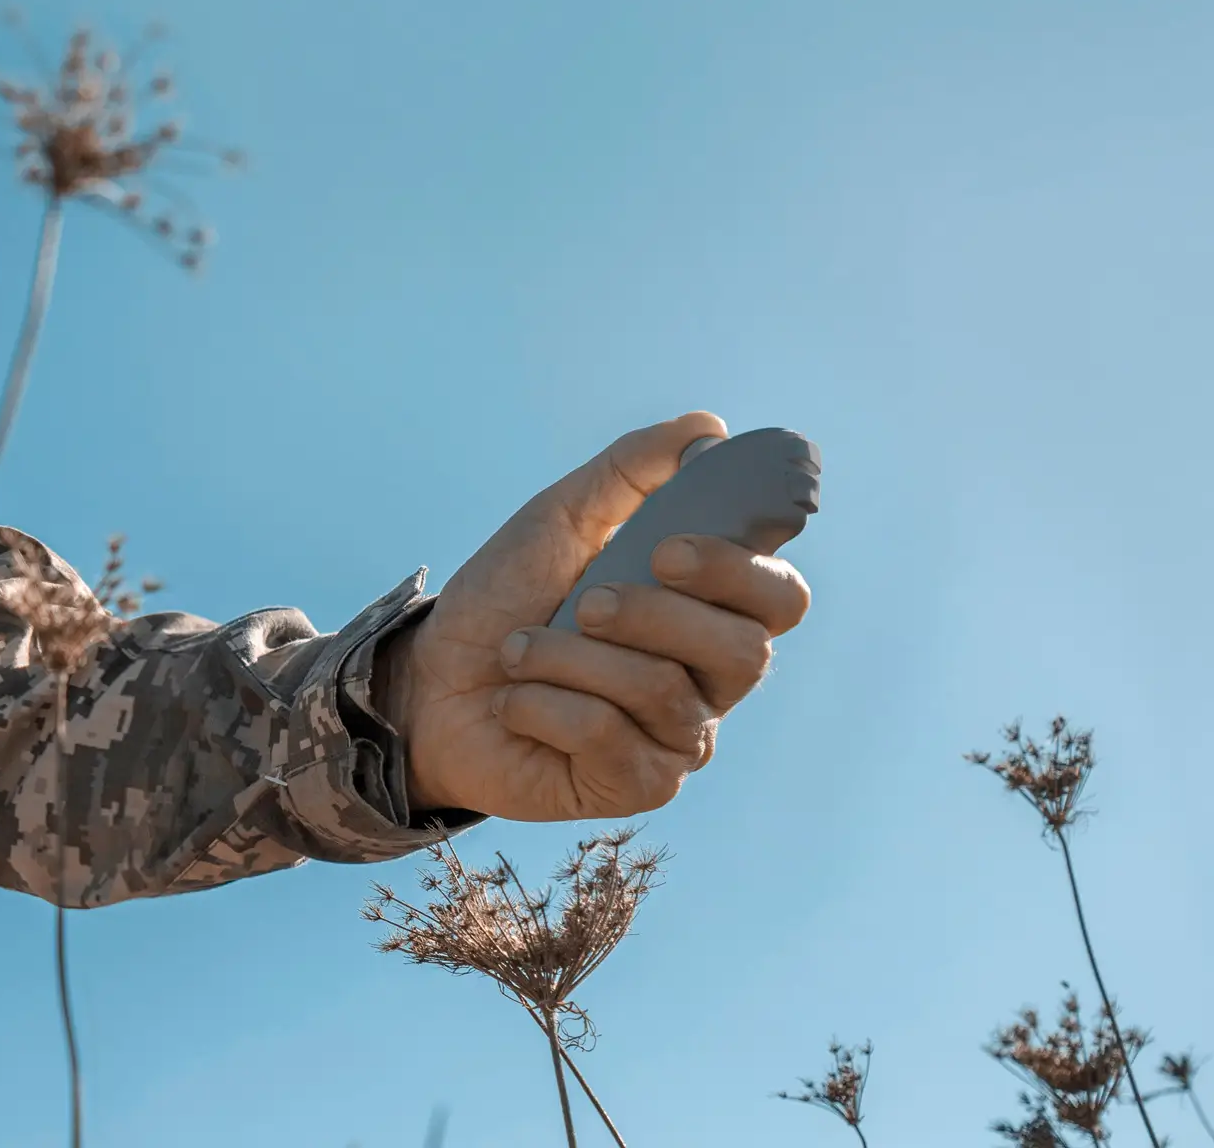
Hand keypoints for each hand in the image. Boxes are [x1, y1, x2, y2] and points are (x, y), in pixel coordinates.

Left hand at [396, 412, 812, 822]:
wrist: (433, 679)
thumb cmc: (508, 597)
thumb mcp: (563, 516)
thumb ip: (633, 471)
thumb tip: (709, 427)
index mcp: (709, 610)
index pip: (780, 598)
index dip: (740, 573)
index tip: (667, 550)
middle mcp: (709, 679)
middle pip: (742, 653)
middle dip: (655, 617)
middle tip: (584, 602)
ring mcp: (677, 740)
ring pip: (666, 693)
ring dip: (574, 658)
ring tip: (520, 649)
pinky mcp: (634, 787)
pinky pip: (611, 740)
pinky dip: (548, 706)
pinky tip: (515, 700)